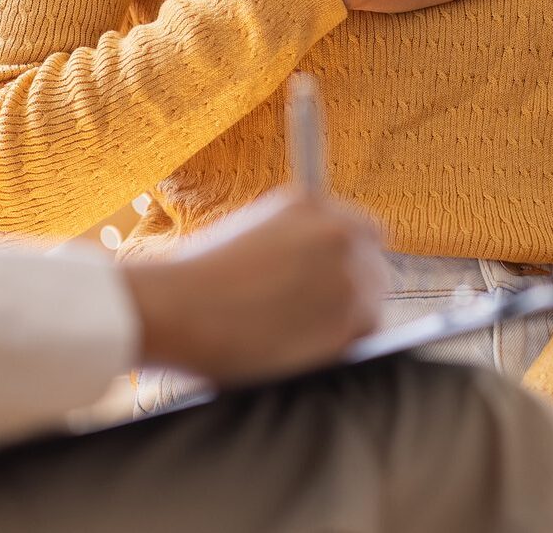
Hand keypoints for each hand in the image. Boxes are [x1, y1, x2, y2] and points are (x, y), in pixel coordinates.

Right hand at [120, 188, 386, 384]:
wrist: (178, 307)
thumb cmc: (197, 276)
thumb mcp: (251, 232)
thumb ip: (295, 241)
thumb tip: (319, 269)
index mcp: (310, 202)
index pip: (363, 231)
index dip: (349, 258)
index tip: (336, 280)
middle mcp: (338, 233)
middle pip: (373, 268)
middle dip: (350, 291)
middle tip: (315, 317)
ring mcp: (347, 276)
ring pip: (370, 307)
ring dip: (345, 322)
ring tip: (297, 335)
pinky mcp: (347, 323)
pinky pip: (361, 340)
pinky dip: (338, 349)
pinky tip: (300, 349)